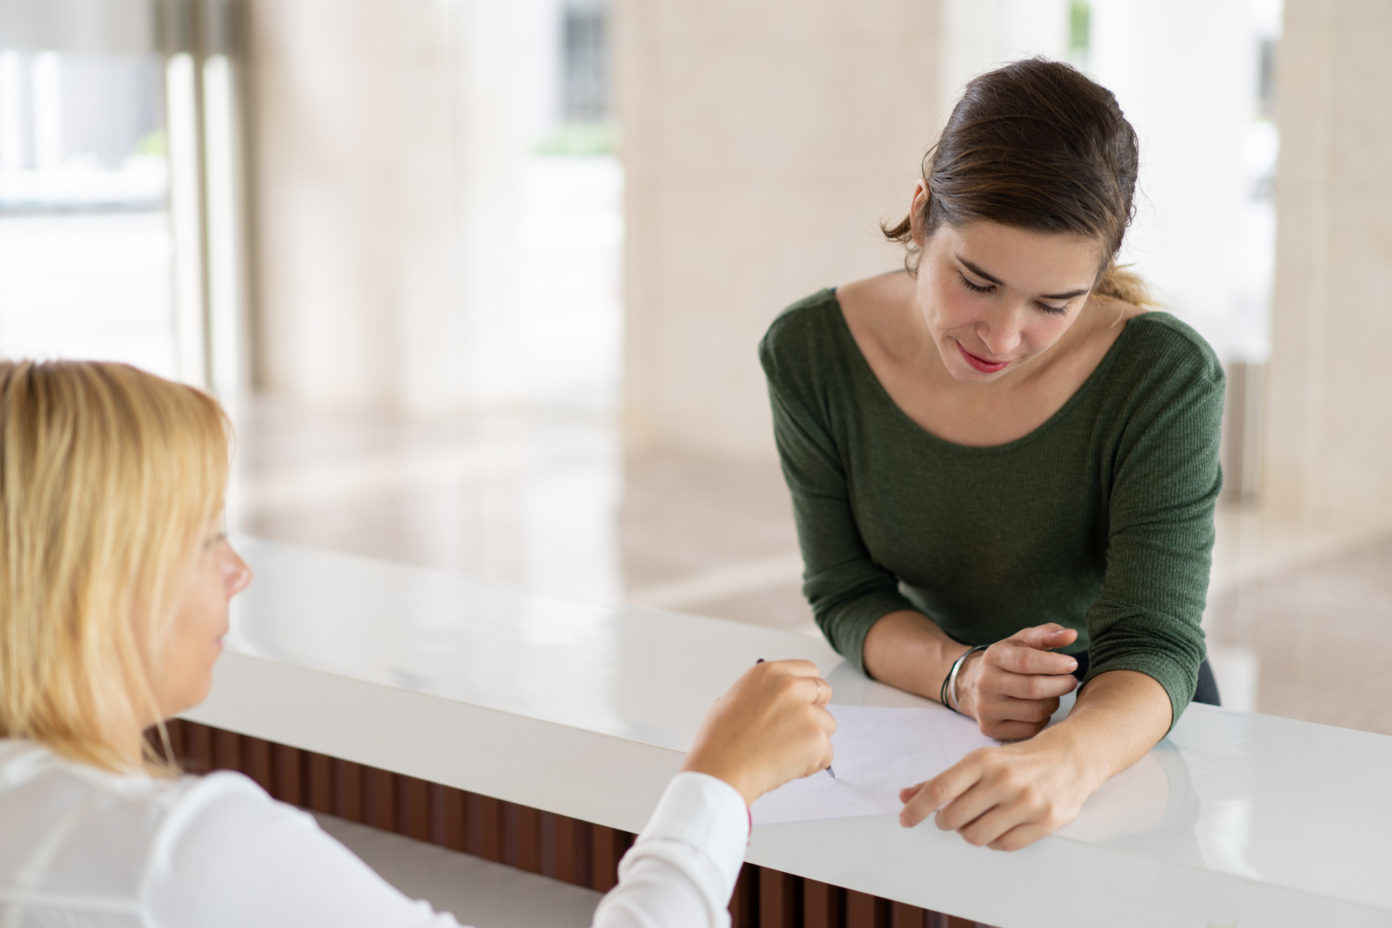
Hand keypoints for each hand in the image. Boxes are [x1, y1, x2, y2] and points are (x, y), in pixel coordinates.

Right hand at [681, 660, 834, 805]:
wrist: (721, 770)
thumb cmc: (719, 742)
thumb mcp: (733, 700)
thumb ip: (763, 695)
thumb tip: (776, 704)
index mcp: (770, 673)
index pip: (808, 670)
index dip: (807, 688)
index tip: (804, 701)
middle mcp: (791, 687)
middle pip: (824, 691)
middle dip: (816, 710)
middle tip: (798, 730)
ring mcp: (807, 712)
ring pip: (827, 724)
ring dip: (813, 740)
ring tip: (784, 754)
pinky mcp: (816, 739)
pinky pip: (827, 753)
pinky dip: (813, 763)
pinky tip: (787, 767)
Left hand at [897, 734, 1094, 850]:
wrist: (1070, 758)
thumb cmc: (1015, 762)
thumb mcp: (979, 761)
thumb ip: (942, 779)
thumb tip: (904, 797)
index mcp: (982, 761)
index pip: (940, 789)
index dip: (917, 808)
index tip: (905, 820)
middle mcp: (1004, 780)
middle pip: (954, 818)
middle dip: (947, 821)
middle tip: (954, 816)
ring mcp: (1026, 802)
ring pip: (977, 837)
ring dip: (970, 833)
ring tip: (978, 821)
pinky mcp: (1046, 821)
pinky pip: (1003, 846)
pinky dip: (994, 842)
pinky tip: (999, 827)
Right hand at [955, 624, 1078, 740]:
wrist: (972, 683)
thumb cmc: (1008, 660)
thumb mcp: (1023, 641)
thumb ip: (1048, 635)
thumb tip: (1072, 634)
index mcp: (993, 657)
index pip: (1025, 661)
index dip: (1053, 663)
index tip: (1072, 664)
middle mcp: (985, 683)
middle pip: (1033, 689)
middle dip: (1060, 685)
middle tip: (1071, 681)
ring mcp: (986, 708)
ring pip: (1035, 712)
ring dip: (1052, 702)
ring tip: (1053, 694)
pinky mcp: (991, 728)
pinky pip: (1030, 729)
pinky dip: (1042, 719)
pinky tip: (1039, 708)